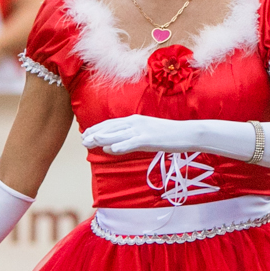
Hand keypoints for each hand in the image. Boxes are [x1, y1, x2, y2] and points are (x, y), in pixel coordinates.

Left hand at [82, 115, 196, 155]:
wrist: (187, 133)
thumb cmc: (167, 135)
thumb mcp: (145, 136)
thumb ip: (127, 141)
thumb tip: (109, 148)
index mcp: (135, 120)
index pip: (111, 124)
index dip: (97, 129)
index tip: (86, 134)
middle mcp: (136, 123)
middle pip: (111, 128)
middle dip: (95, 134)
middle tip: (82, 140)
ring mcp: (142, 130)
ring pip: (118, 134)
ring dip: (103, 138)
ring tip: (90, 142)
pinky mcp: (149, 139)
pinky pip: (132, 143)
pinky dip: (121, 146)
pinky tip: (110, 150)